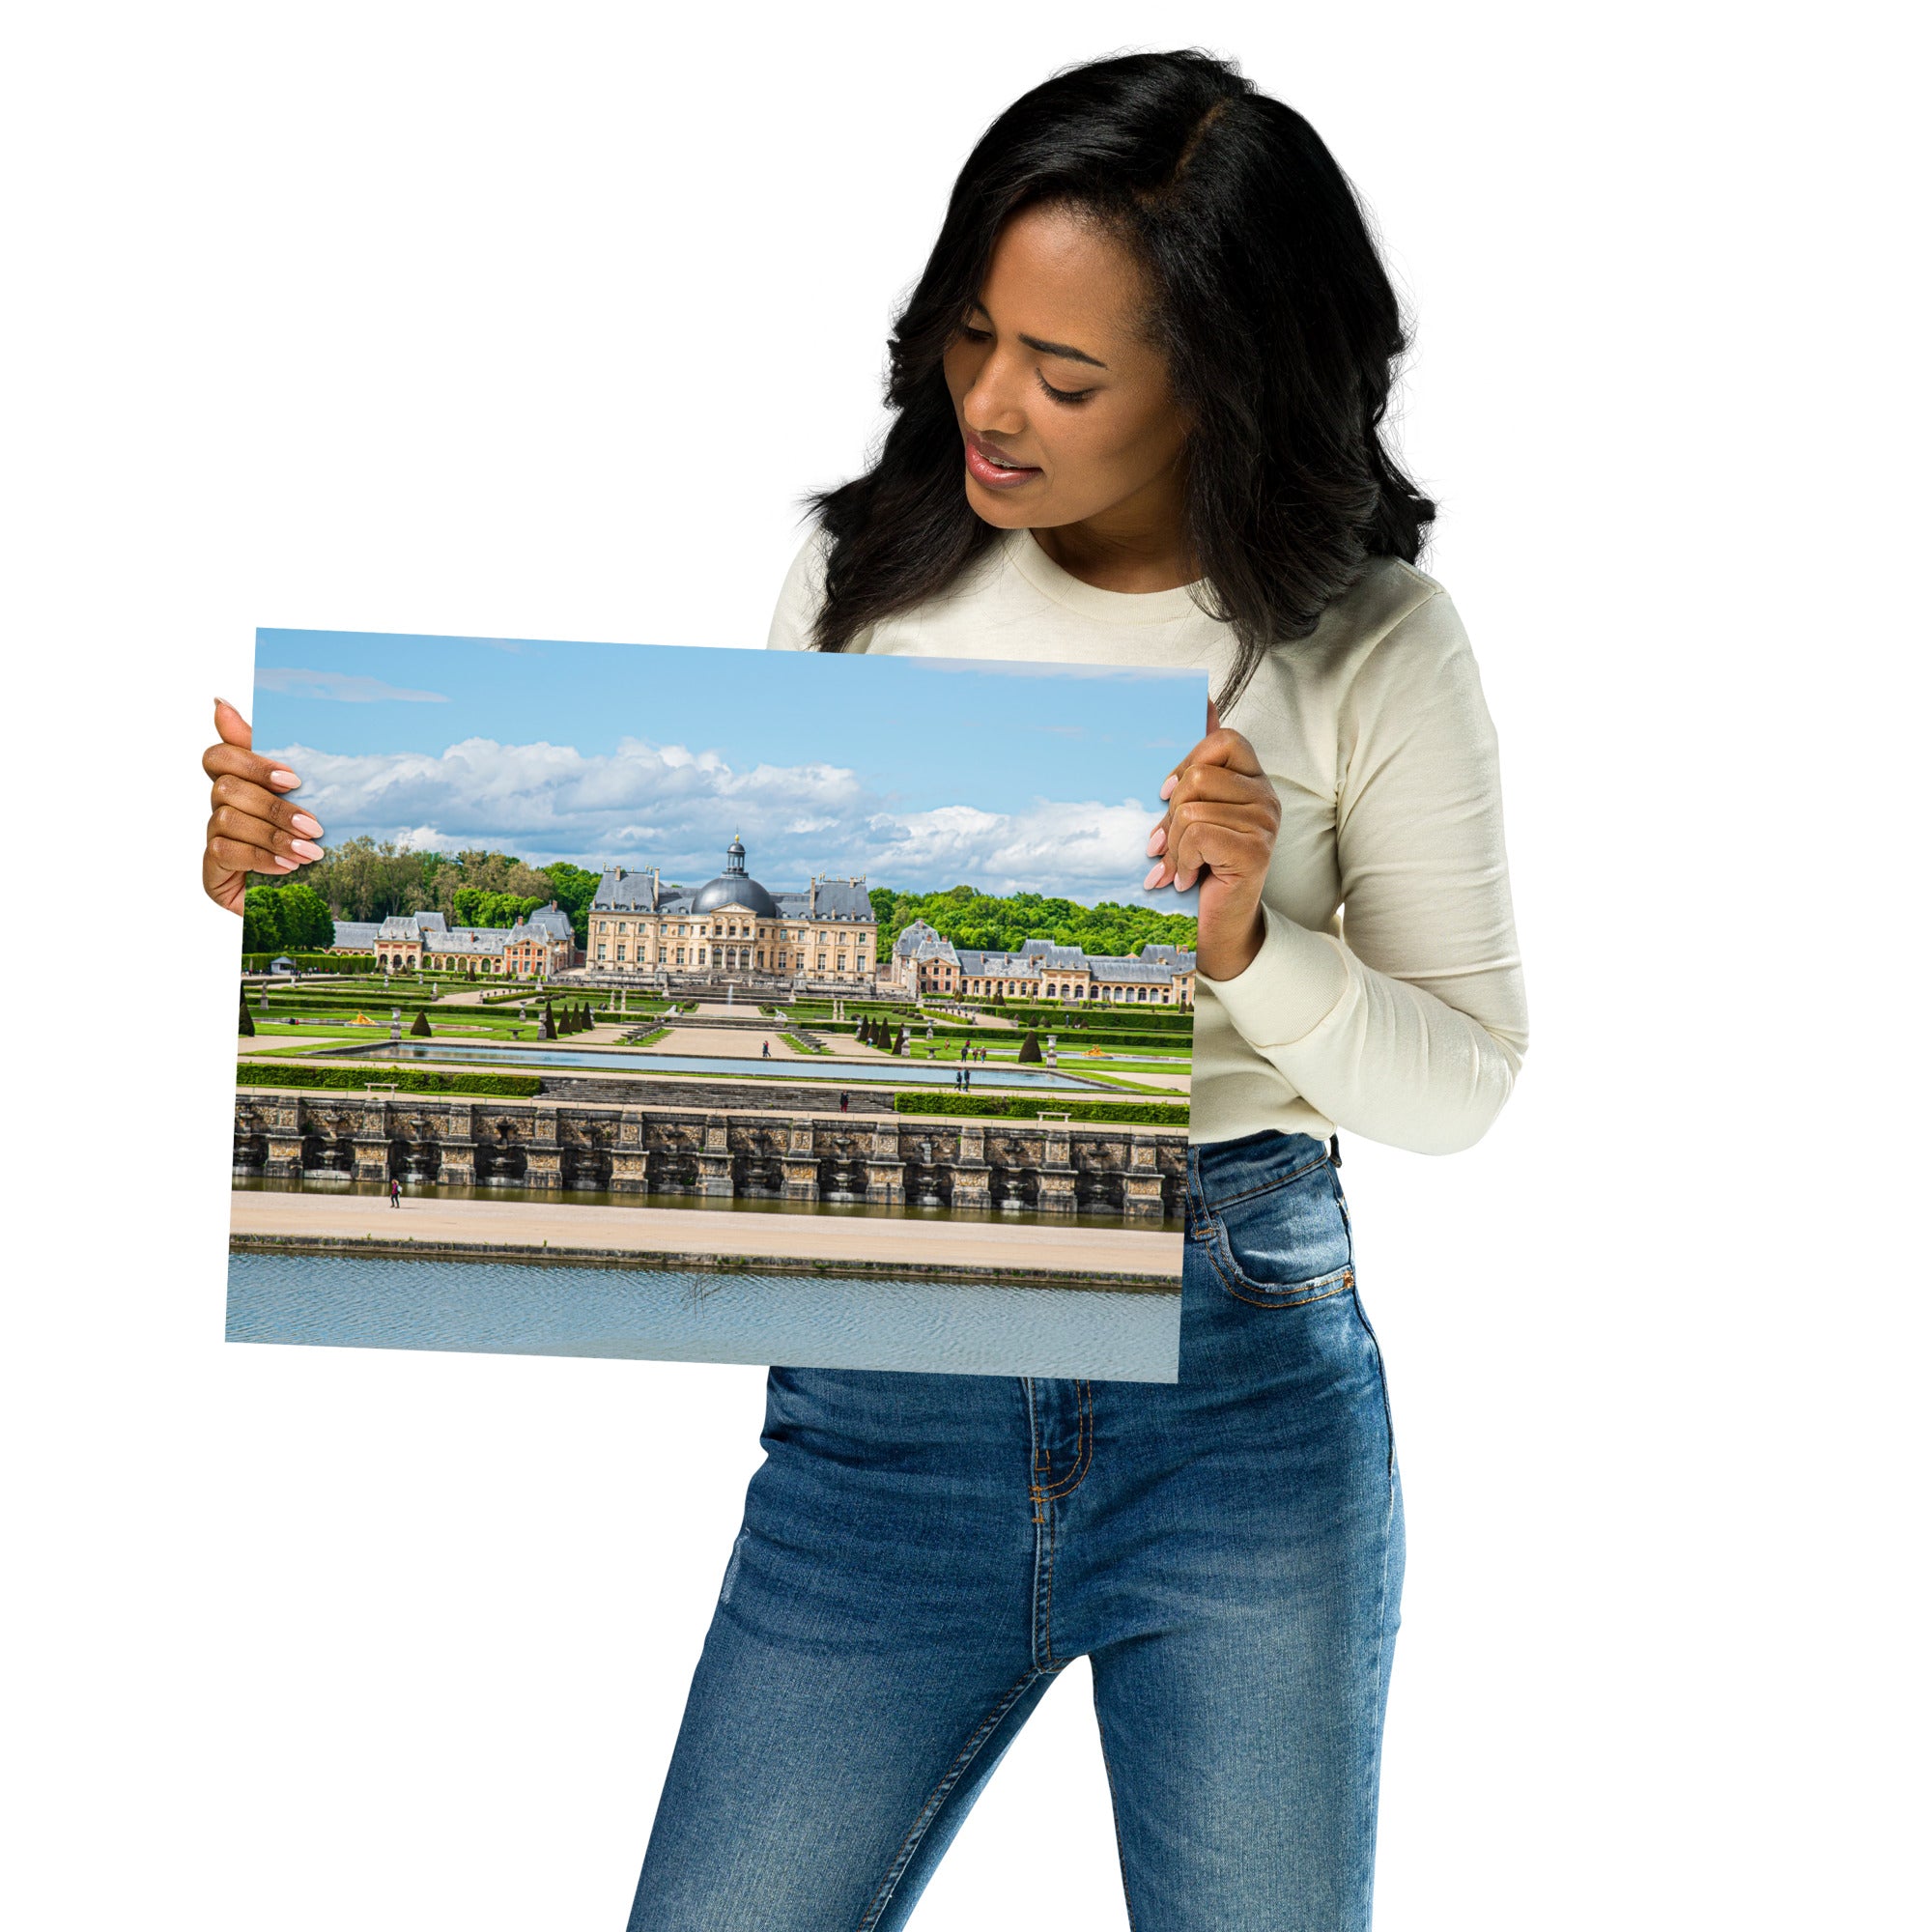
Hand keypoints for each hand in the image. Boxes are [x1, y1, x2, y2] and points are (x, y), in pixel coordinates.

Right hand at [201, 698, 324, 913]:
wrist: (310, 906)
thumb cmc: (309, 845)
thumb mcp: (305, 800)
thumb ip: (272, 757)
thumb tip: (220, 701)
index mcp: (241, 787)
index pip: (218, 756)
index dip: (250, 761)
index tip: (293, 779)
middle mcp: (221, 810)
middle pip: (226, 787)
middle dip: (275, 807)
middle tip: (316, 825)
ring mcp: (214, 840)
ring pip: (226, 819)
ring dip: (274, 835)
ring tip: (310, 854)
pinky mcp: (212, 872)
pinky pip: (224, 852)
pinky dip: (261, 857)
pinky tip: (288, 868)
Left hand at [1143, 698, 1279, 980]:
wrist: (1216, 928)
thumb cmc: (1200, 868)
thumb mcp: (1192, 812)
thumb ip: (1198, 763)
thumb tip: (1202, 699)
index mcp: (1252, 780)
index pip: (1223, 739)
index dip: (1187, 762)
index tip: (1166, 795)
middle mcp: (1266, 796)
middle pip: (1200, 775)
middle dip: (1170, 813)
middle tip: (1166, 844)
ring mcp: (1265, 823)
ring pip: (1193, 808)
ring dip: (1173, 845)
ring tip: (1178, 867)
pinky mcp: (1256, 849)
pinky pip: (1199, 833)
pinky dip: (1181, 860)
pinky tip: (1186, 879)